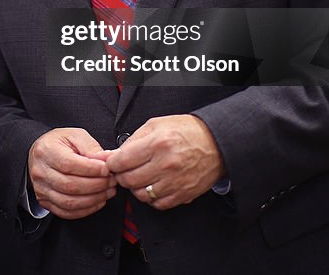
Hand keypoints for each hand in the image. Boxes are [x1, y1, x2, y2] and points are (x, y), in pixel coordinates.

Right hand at [27, 128, 115, 219]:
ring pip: (69, 202)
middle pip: (70, 185)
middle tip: (112, 181)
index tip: (107, 169)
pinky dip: (85, 210)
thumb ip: (91, 148)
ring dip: (93, 199)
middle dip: (96, 185)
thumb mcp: (75, 136)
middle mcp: (40, 172)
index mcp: (47, 151)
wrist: (42, 153)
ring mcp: (41, 189)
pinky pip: (66, 212)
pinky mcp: (45, 202)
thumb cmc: (59, 143)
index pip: (69, 164)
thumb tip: (108, 159)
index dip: (91, 170)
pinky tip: (97, 201)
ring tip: (108, 191)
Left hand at [97, 115, 223, 210]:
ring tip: (140, 177)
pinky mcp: (183, 194)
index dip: (112, 163)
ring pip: (141, 194)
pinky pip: (157, 204)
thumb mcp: (156, 125)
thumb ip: (132, 140)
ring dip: (135, 187)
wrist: (216, 143)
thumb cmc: (186, 131)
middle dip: (121, 176)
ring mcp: (175, 182)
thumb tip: (112, 154)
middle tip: (125, 170)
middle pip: (129, 180)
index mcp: (157, 143)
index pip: (121, 161)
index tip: (113, 162)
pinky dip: (151, 197)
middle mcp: (166, 164)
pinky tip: (153, 185)